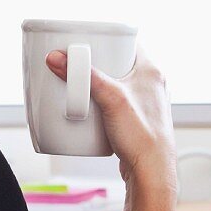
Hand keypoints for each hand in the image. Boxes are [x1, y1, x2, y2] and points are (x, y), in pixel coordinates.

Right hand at [46, 45, 176, 210]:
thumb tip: (57, 58)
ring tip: (77, 82)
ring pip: (116, 84)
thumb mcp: (110, 98)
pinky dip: (100, 102)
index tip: (85, 38)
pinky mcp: (136, 121)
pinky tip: (87, 106)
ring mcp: (145, 104)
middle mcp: (152, 85)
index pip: (129, 41)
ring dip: (97, 82)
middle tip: (75, 60)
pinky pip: (115, 104)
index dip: (107, 37)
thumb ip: (84, 76)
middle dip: (96, 61)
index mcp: (152, 70)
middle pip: (119, 62)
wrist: (152, 173)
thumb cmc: (142, 137)